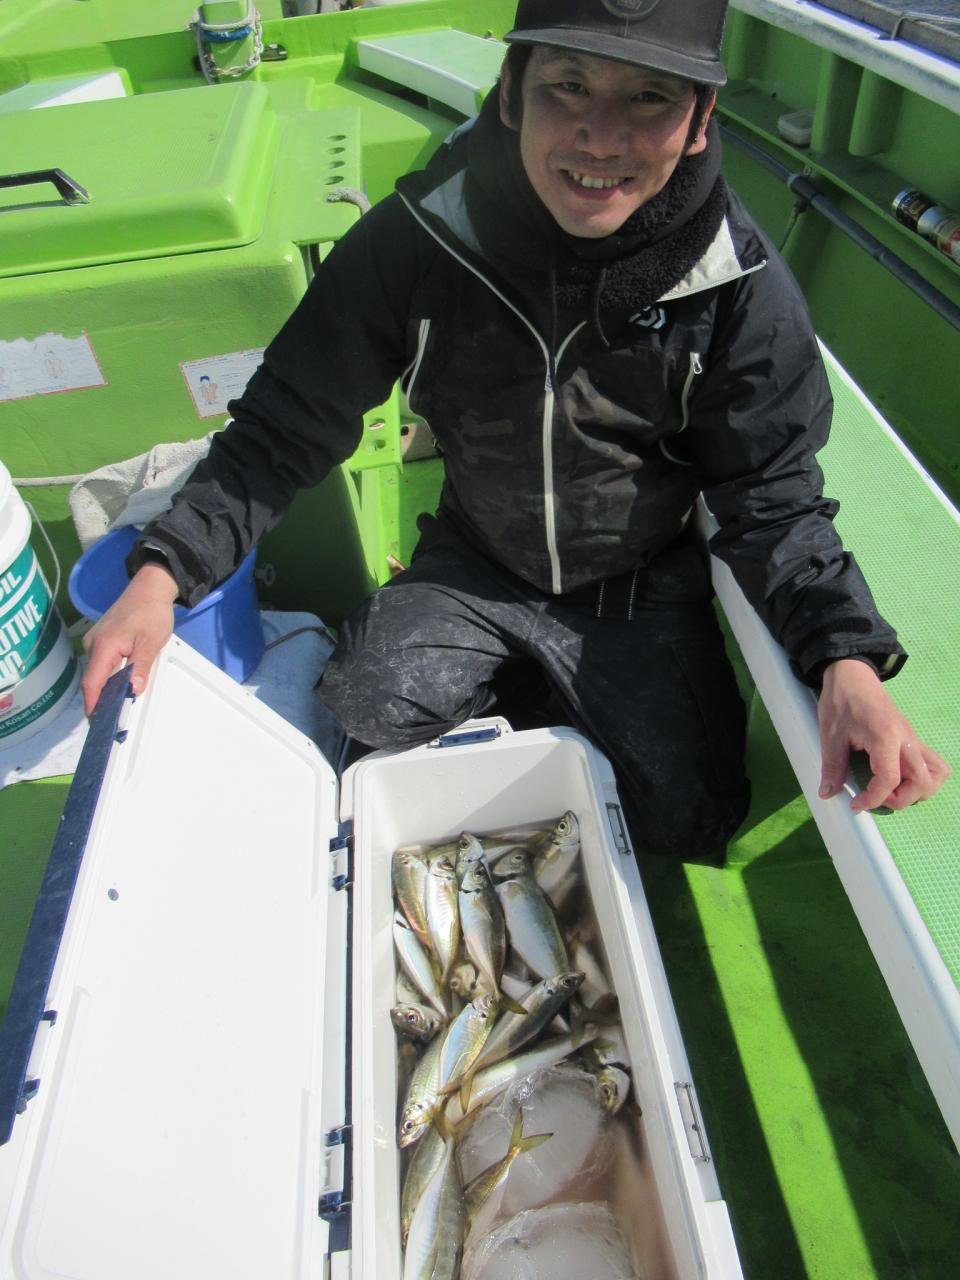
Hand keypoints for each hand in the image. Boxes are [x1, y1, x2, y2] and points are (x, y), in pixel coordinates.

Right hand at [80, 563, 178, 714]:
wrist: (150, 587)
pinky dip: (109, 676)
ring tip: (119, 707)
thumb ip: (140, 667)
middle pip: (93, 680)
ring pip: (98, 672)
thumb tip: (132, 691)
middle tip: (113, 721)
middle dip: (100, 701)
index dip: (94, 705)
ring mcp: (95, 641)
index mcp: (104, 646)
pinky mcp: (101, 639)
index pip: (92, 682)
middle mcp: (93, 645)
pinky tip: (120, 685)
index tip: (98, 723)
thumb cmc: (152, 613)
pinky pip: (102, 663)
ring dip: (106, 689)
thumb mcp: (151, 642)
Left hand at [817, 659, 949, 811]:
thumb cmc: (841, 701)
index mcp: (885, 737)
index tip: (855, 804)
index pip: (889, 778)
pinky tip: (899, 779)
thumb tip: (828, 794)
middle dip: (901, 800)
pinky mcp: (913, 739)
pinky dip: (923, 778)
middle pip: (923, 781)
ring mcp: (913, 739)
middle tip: (875, 797)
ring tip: (891, 790)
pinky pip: (933, 763)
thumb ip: (832, 766)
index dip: (874, 798)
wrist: (852, 675)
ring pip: (937, 773)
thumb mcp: (830, 735)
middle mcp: (907, 740)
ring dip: (918, 790)